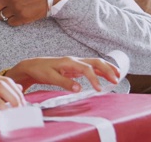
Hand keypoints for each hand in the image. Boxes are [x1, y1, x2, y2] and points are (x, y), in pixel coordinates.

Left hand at [5, 56, 120, 91]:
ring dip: (106, 69)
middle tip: (116, 79)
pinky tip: (106, 77)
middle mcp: (74, 61)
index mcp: (69, 62)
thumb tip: (79, 89)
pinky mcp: (75, 69)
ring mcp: (75, 64)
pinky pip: (90, 68)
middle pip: (95, 62)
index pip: (86, 68)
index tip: (99, 89)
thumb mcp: (50, 77)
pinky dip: (100, 72)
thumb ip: (65, 83)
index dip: (94, 79)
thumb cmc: (40, 70)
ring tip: (118, 76)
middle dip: (107, 69)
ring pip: (95, 64)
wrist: (32, 66)